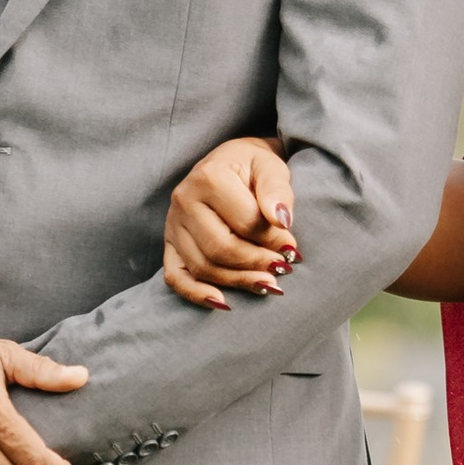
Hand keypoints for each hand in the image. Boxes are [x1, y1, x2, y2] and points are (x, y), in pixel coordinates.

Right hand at [164, 139, 297, 307]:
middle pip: (221, 249)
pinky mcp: (170, 243)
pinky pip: (175, 276)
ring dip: (238, 281)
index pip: (245, 223)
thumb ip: (277, 192)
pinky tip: (223, 303)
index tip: (294, 250)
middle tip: (283, 269)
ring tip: (268, 284)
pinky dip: (196, 294)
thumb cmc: (253, 166)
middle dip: (257, 264)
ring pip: (203, 267)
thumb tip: (282, 221)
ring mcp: (173, 224)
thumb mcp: (271, 167)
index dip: (273, 242)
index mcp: (208, 177)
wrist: (230, 161)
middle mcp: (184, 200)